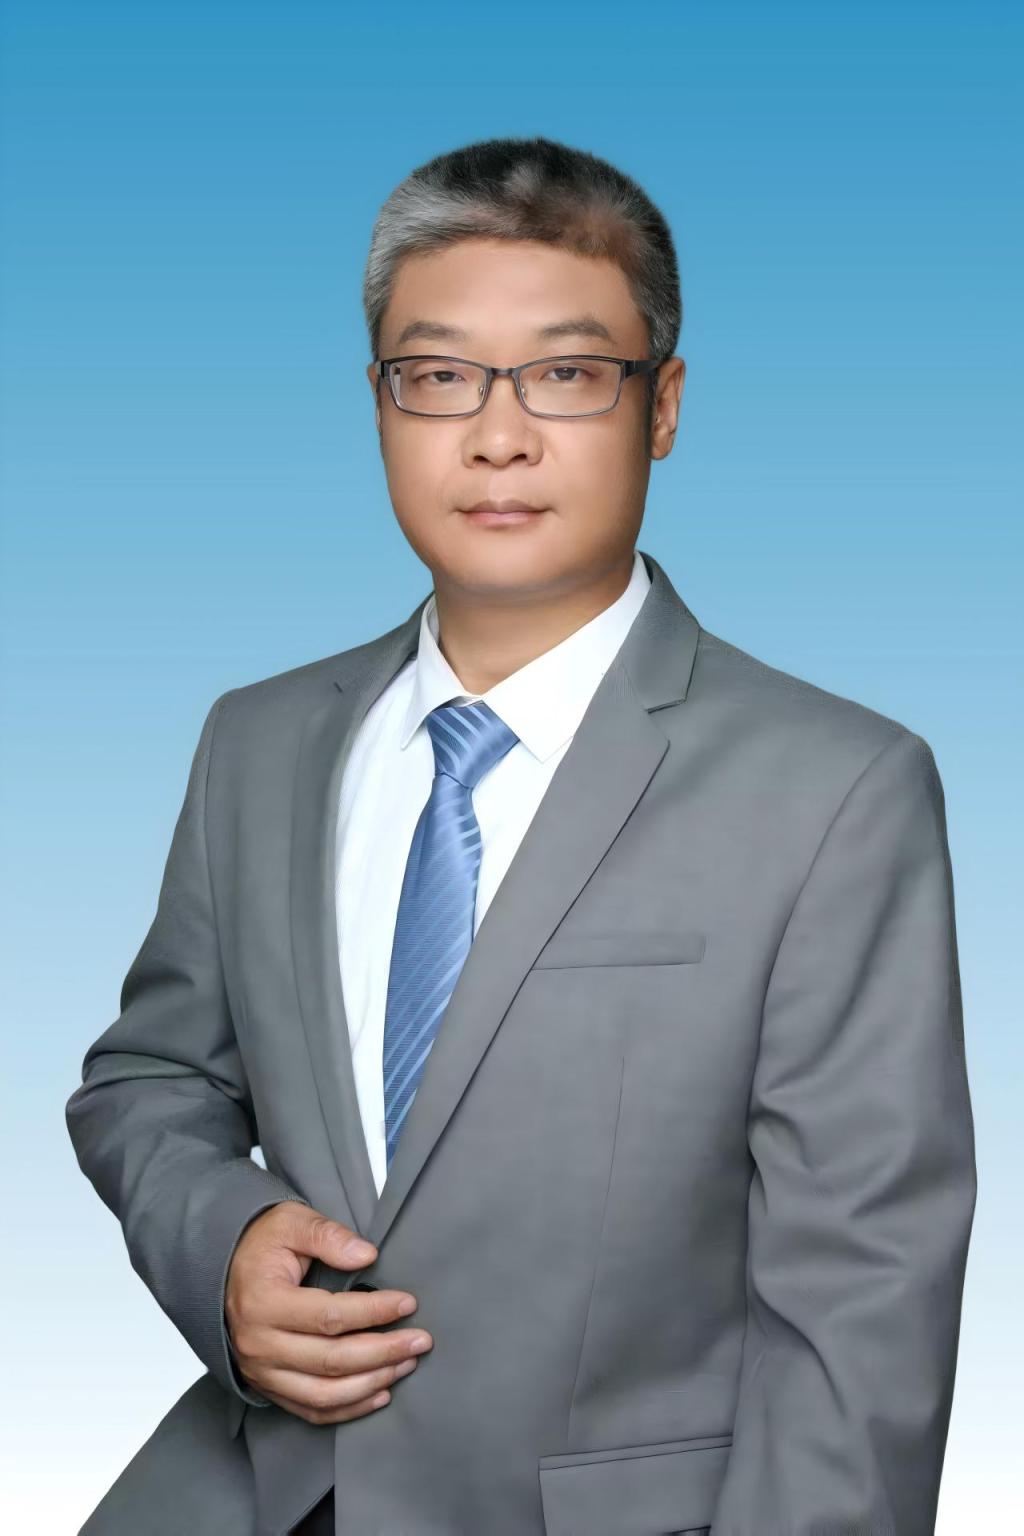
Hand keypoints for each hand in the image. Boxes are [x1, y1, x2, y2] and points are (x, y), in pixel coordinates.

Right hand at [224, 1200, 432, 1424]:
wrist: (222, 1268)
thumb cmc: (261, 1243)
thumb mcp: (291, 1222)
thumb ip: (328, 1236)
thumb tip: (368, 1255)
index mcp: (264, 1302)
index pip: (329, 1316)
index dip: (374, 1311)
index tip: (408, 1303)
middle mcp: (259, 1344)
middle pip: (331, 1360)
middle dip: (383, 1352)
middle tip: (420, 1341)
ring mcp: (261, 1371)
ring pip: (324, 1393)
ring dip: (372, 1383)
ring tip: (406, 1364)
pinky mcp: (267, 1386)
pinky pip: (311, 1409)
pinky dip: (348, 1409)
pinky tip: (380, 1393)